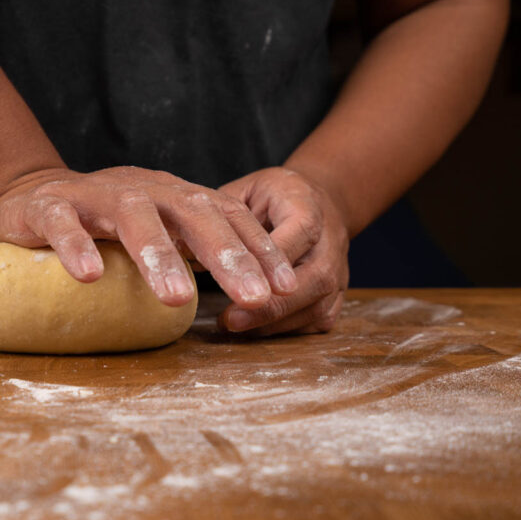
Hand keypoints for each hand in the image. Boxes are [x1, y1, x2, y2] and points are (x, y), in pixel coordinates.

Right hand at [0, 166, 297, 307]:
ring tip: (178, 299)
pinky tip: (88, 277)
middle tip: (254, 298)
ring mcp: (92, 195)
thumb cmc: (99, 224)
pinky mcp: (46, 206)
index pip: (226, 214)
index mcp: (171, 195)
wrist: (26, 196)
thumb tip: (252, 296)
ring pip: (133, 216)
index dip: (258, 248)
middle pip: (192, 212)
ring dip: (159, 255)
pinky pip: (62, 223)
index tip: (285, 287)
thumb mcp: (153, 231)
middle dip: (228, 255)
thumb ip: (190, 249)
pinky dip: (76, 245)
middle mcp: (140, 188)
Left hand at [216, 167, 349, 335]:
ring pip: (316, 307)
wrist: (321, 201)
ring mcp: (339, 271)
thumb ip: (222, 216)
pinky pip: (318, 320)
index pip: (295, 237)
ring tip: (235, 327)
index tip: (234, 282)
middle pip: (312, 281)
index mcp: (308, 208)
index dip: (267, 265)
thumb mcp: (247, 189)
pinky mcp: (337, 294)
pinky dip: (287, 330)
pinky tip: (256, 330)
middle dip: (270, 306)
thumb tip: (181, 249)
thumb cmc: (274, 196)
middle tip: (229, 319)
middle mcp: (331, 243)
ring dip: (275, 323)